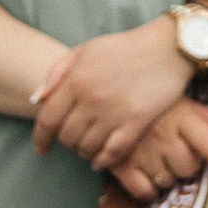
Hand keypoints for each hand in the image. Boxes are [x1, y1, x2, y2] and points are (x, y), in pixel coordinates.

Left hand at [31, 17, 196, 167]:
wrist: (170, 46)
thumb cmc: (126, 46)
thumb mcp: (87, 49)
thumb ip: (57, 72)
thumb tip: (37, 99)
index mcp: (77, 79)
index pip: (47, 119)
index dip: (41, 138)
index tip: (42, 149)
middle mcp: (92, 98)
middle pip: (67, 136)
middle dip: (67, 143)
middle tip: (75, 142)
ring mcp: (114, 111)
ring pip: (87, 147)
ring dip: (85, 152)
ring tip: (90, 148)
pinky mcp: (137, 121)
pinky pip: (113, 152)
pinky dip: (103, 160)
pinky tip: (101, 160)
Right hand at [101, 99, 207, 200]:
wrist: (106, 99)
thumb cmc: (151, 103)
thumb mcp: (179, 101)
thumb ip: (206, 116)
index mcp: (182, 118)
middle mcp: (164, 135)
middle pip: (189, 168)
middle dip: (187, 166)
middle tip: (176, 153)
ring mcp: (142, 151)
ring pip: (168, 181)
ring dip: (167, 177)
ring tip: (158, 160)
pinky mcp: (120, 164)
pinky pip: (143, 191)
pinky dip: (147, 190)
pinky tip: (145, 177)